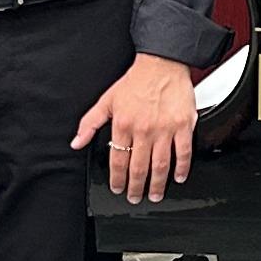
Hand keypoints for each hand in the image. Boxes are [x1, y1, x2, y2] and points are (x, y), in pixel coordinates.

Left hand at [77, 53, 200, 203]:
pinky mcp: (183, 125)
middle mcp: (144, 129)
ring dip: (158, 184)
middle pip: (139, 167)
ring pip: (160, 164)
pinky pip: (183, 152)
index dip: (117, 179)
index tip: (118, 188)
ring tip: (155, 195)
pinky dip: (182, 168)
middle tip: (135, 197)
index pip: (118, 160)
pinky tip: (178, 177)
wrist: (162, 63)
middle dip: (136, 187)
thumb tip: (77, 142)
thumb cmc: (136, 81)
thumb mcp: (106, 100)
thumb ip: (89, 123)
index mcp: (123, 124)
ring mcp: (165, 129)